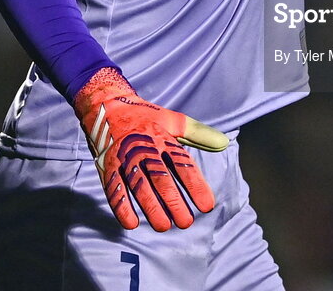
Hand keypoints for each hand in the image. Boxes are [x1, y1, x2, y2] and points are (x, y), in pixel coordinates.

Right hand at [74, 68, 228, 230]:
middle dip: (174, 202)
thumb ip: (199, 133)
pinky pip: (114, 190)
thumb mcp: (174, 120)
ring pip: (139, 186)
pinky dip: (122, 207)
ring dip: (151, 208)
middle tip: (186, 222)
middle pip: (161, 179)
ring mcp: (125, 158)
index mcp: (163, 138)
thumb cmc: (145, 116)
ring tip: (163, 226)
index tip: (207, 205)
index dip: (196, 185)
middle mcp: (145, 148)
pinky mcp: (109, 166)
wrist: (107, 105)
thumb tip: (224, 142)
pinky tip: (132, 224)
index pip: (183, 164)